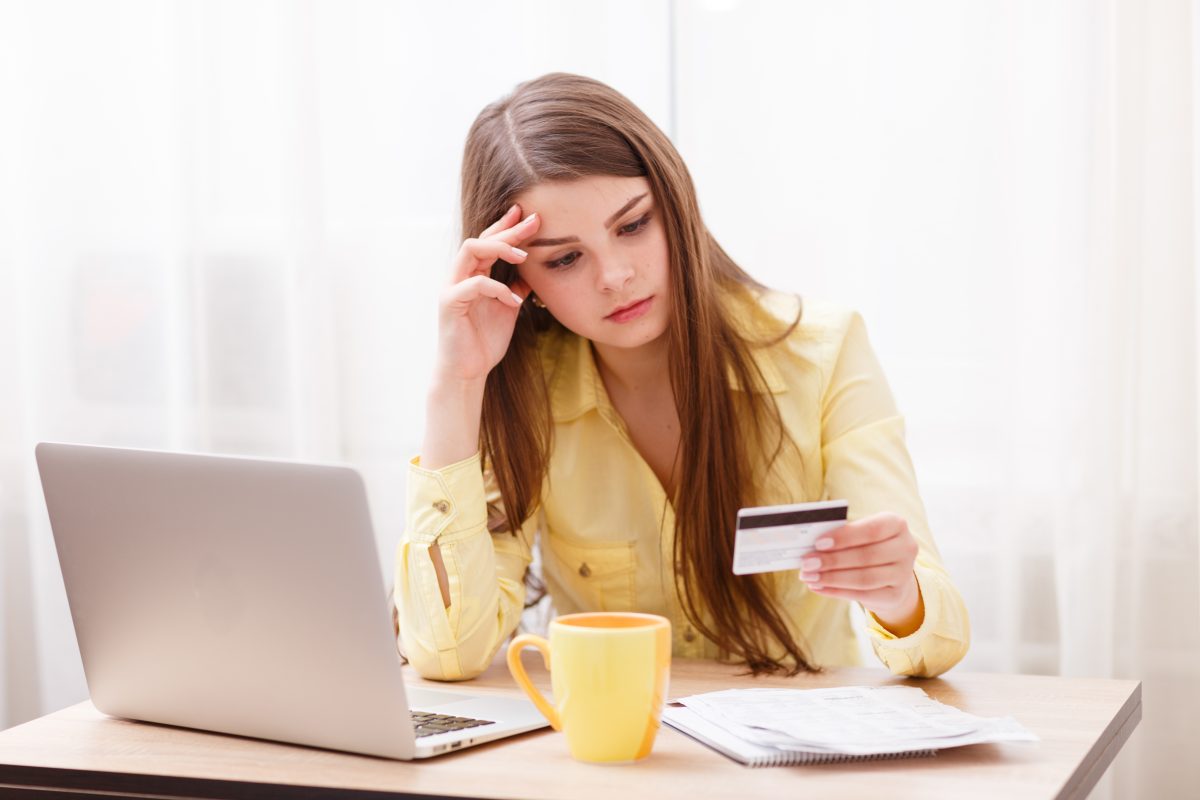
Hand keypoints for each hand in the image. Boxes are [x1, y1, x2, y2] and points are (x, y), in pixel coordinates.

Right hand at [434, 204, 541, 383]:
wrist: (467, 371)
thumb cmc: (484, 341)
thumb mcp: (507, 309)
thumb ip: (515, 288)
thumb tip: (531, 273)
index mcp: (473, 275)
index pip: (488, 242)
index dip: (506, 227)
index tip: (528, 216)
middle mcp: (459, 276)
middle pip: (481, 239)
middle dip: (508, 229)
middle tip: (533, 222)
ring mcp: (452, 287)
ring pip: (471, 250)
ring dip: (499, 248)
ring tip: (524, 257)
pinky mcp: (450, 303)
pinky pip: (475, 284)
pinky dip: (498, 288)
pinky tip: (515, 300)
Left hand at [799, 512, 923, 636]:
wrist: (892, 574)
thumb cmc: (868, 546)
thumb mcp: (860, 535)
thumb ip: (841, 536)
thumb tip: (810, 545)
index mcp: (896, 524)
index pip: (871, 530)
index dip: (844, 537)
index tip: (818, 543)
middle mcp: (906, 548)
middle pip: (866, 556)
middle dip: (832, 560)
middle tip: (806, 563)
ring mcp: (904, 574)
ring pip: (864, 578)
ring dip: (831, 578)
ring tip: (809, 577)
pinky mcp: (896, 595)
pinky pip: (862, 595)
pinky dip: (836, 592)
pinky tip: (818, 588)